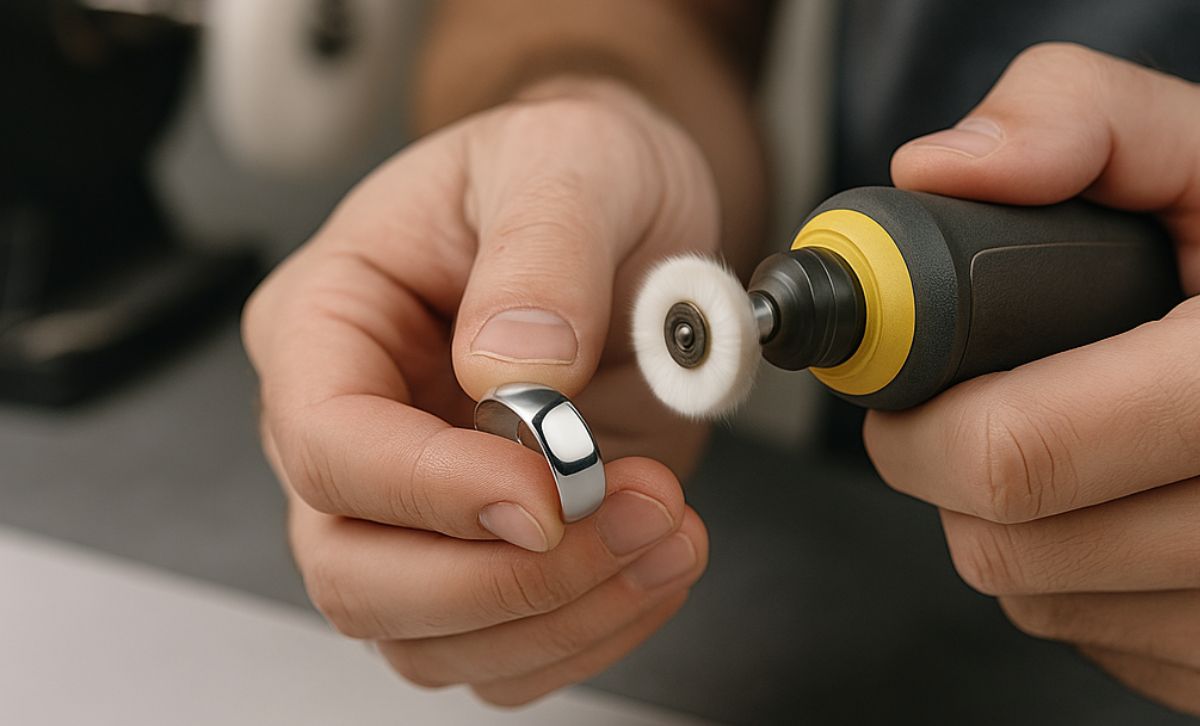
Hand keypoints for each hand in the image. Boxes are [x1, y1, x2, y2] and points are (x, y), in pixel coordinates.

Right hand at [242, 80, 713, 704]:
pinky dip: (591, 630)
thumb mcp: (568, 163)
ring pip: (432, 637)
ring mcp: (422, 504)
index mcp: (328, 323)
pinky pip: (509, 647)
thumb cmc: (572, 168)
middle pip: (355, 573)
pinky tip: (657, 557)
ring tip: (668, 528)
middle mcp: (357, 429)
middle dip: (498, 581)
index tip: (547, 491)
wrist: (627, 208)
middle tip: (628, 515)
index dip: (430, 489)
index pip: (327, 443)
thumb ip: (540, 257)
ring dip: (562, 614)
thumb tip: (513, 371)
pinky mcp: (497, 545)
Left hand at [867, 43, 1199, 714]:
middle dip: (946, 464)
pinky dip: (1071, 571)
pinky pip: (1085, 633)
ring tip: (1075, 430)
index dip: (925, 415)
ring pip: (1029, 594)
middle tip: (968, 397)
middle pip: (1000, 543)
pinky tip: (1124, 494)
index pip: (1013, 456)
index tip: (908, 376)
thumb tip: (940, 170)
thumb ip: (1080, 119)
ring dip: (1010, 517)